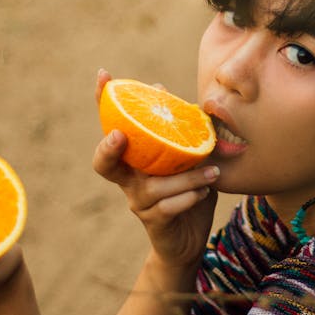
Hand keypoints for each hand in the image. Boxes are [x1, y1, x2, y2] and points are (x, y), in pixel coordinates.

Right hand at [93, 69, 218, 268]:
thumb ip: (182, 130)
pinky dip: (188, 198)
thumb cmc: (187, 191)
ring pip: (154, 186)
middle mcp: (130, 180)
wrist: (190, 238)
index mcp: (135, 159)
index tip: (103, 76)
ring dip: (185, 177)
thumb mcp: (189, 157)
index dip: (103, 103)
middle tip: (119, 135)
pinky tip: (204, 192)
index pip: (112, 127)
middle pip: (104, 164)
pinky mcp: (154, 223)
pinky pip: (168, 208)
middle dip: (108, 148)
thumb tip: (174, 91)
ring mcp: (139, 202)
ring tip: (211, 171)